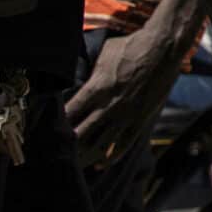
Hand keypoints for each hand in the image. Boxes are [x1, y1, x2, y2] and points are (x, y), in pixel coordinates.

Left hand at [67, 24, 184, 168]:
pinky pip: (124, 144)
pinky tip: (102, 163)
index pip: (68, 114)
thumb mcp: (102, 55)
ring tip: (74, 165)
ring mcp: (126, 115)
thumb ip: (90, 71)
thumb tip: (75, 74)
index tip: (48, 132)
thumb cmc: (131, 47)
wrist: (163, 48)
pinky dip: (112, 156)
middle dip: (66, 146)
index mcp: (95, 89)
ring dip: (85, 156)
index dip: (56, 125)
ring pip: (100, 145)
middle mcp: (108, 106)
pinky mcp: (141, 119)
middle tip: (55, 155)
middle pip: (80, 135)